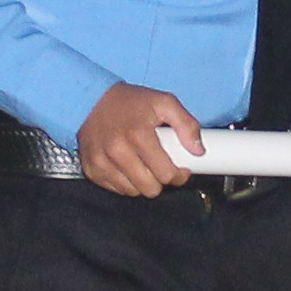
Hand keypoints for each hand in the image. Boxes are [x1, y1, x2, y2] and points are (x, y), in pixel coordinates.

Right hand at [79, 83, 204, 196]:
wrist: (91, 99)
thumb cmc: (130, 102)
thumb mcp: (164, 102)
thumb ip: (186, 124)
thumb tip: (198, 150)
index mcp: (138, 135)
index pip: (166, 174)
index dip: (178, 175)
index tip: (180, 169)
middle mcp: (117, 151)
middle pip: (150, 188)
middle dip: (161, 181)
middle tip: (161, 168)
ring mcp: (101, 162)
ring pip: (133, 192)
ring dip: (142, 182)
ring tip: (143, 164)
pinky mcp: (91, 169)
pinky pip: (116, 189)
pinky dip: (125, 182)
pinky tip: (127, 166)